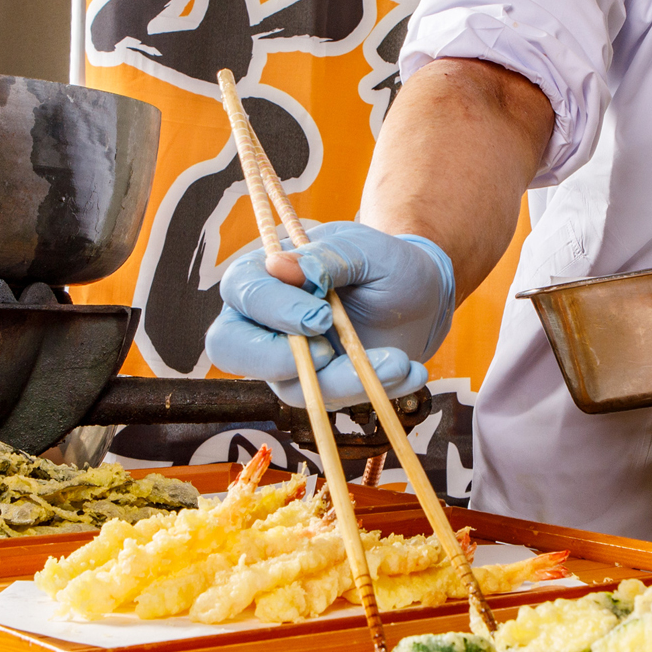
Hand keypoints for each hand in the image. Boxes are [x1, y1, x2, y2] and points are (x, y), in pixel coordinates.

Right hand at [207, 222, 455, 408]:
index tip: (320, 316)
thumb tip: (276, 264)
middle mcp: (261, 320)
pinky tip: (408, 370)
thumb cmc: (385, 263)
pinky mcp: (314, 387)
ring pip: (287, 387)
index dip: (274, 309)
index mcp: (265, 272)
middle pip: (230, 348)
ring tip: (398, 362)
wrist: (421, 298)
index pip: (243, 293)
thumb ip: (326, 257)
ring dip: (343, 381)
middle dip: (276, 359)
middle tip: (328, 352)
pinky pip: (328, 402)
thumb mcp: (364, 249)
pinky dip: (370, 389)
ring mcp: (284, 359)